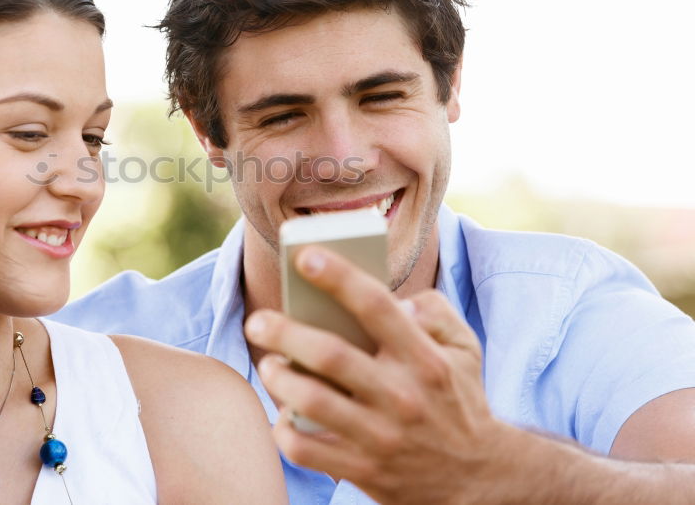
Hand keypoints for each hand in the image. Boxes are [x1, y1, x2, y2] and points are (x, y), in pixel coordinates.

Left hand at [244, 245, 510, 503]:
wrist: (479, 480)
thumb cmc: (459, 401)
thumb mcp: (465, 349)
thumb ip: (435, 311)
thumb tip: (395, 298)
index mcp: (425, 359)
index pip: (376, 306)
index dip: (338, 276)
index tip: (305, 256)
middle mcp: (402, 395)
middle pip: (330, 355)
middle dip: (284, 332)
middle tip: (258, 321)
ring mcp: (381, 436)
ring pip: (311, 401)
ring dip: (279, 379)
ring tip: (269, 364)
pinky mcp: (364, 470)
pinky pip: (307, 450)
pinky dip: (284, 429)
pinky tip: (283, 413)